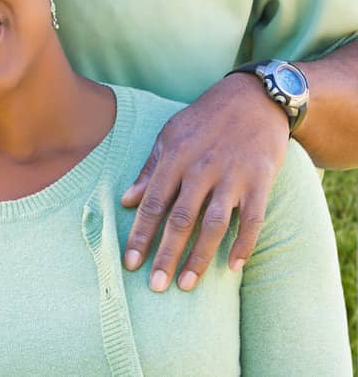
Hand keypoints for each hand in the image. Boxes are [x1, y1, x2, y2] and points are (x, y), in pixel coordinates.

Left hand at [121, 72, 289, 291]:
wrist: (253, 99)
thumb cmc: (204, 119)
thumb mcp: (170, 135)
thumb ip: (150, 169)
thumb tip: (126, 200)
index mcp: (175, 159)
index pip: (152, 203)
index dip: (140, 234)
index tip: (130, 262)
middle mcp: (201, 170)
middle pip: (180, 219)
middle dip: (166, 254)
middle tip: (155, 285)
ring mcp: (232, 177)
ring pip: (214, 225)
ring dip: (200, 257)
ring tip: (187, 284)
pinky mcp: (260, 181)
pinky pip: (253, 219)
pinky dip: (244, 244)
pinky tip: (234, 266)